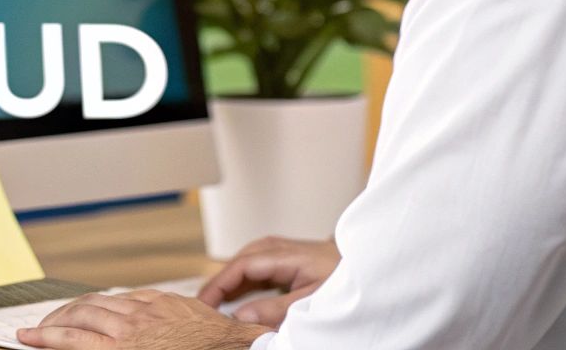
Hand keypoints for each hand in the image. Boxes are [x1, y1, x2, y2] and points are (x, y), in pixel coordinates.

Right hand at [16, 288, 266, 348]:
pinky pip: (127, 296)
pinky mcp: (163, 300)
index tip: (26, 336)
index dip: (45, 337)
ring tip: (63, 315)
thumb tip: (88, 347)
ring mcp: (148, 310)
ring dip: (76, 308)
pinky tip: (104, 306)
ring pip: (100, 302)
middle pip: (80, 316)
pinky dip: (109, 301)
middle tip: (38, 326)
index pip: (73, 340)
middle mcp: (132, 328)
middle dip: (54, 320)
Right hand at [197, 235, 339, 327]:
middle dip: (216, 286)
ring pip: (241, 266)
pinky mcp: (280, 259)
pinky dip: (239, 284)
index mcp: (282, 254)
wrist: (364, 260)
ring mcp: (277, 252)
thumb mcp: (313, 298)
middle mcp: (275, 248)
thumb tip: (242, 316)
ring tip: (212, 306)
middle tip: (201, 309)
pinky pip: (252, 270)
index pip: (239, 268)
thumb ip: (276, 308)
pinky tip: (233, 299)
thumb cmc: (345, 275)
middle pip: (235, 264)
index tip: (203, 305)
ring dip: (227, 285)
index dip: (217, 286)